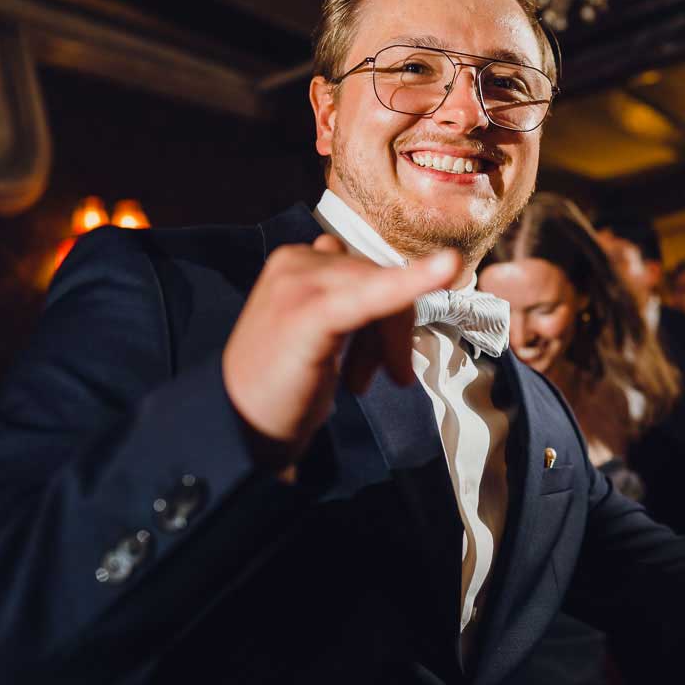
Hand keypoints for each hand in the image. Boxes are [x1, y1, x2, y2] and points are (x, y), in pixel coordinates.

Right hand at [223, 234, 459, 468]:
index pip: (369, 269)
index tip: (389, 361)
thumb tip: (392, 278)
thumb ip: (349, 296)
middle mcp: (297, 262)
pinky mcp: (310, 312)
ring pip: (381, 291)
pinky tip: (445, 268)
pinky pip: (372, 295)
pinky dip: (409, 285)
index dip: (392, 312)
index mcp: (299, 260)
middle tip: (389, 376)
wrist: (239, 424)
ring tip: (364, 381)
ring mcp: (300, 284)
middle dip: (391, 331)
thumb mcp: (321, 329)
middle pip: (379, 277)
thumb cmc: (283, 381)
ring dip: (386, 343)